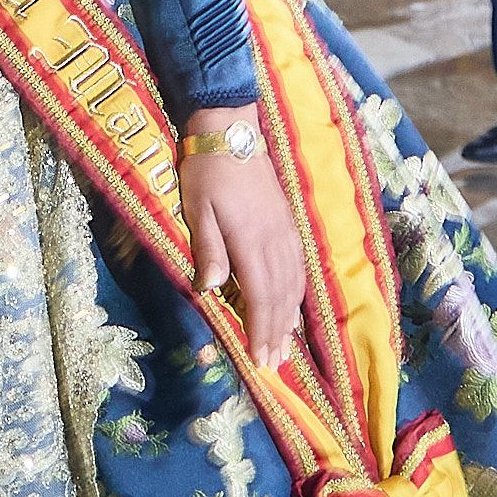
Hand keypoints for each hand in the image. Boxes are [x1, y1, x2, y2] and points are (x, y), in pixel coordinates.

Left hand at [183, 116, 303, 370]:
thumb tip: (212, 289)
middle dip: (277, 334)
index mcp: (250, 240)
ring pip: (293, 284)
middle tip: (273, 364)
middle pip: (280, 297)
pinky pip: (298, 267)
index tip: (260, 359)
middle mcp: (274, 241)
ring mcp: (285, 232)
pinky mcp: (288, 224)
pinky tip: (293, 306)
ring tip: (285, 345)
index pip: (260, 296)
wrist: (232, 132)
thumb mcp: (198, 208)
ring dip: (289, 318)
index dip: (261, 330)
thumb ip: (208, 248)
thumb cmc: (207, 171)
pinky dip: (297, 293)